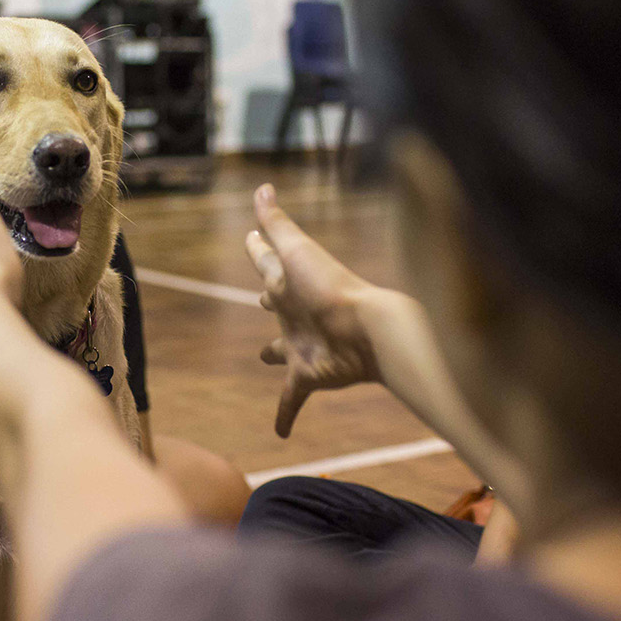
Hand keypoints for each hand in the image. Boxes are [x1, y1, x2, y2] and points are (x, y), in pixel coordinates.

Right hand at [246, 183, 381, 436]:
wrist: (369, 330)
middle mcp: (294, 311)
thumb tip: (261, 186)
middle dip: (270, 300)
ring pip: (284, 348)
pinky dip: (284, 416)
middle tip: (262, 299)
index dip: (259, 250)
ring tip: (265, 356)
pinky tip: (280, 435)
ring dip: (276, 352)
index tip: (252, 240)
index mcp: (288, 281)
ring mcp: (301, 345)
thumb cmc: (331, 287)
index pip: (269, 262)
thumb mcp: (297, 251)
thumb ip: (277, 223)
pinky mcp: (308, 376)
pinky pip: (290, 399)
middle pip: (278, 304)